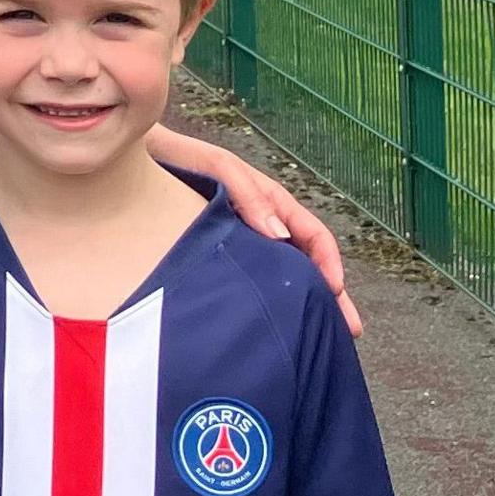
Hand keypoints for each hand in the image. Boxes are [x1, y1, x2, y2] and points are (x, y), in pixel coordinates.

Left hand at [147, 127, 357, 328]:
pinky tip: (269, 325)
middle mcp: (264, 225)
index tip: (333, 292)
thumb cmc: (185, 158)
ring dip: (304, 302)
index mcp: (273, 203)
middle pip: (306, 264)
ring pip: (283, 275)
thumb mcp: (222, 168)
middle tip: (349, 331)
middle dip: (331, 296)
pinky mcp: (221, 254)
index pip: (314, 236)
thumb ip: (250, 196)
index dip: (329, 264)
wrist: (144, 158)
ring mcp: (245, 241)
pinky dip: (269, 300)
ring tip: (319, 337)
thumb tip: (280, 236)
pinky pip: (253, 280)